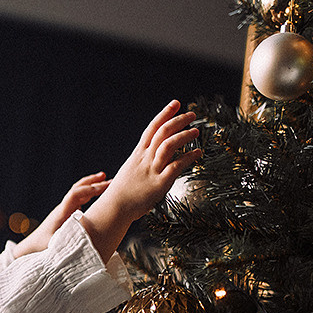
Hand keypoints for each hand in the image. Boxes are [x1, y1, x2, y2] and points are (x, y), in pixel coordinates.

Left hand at [13, 172, 109, 257]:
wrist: (29, 247)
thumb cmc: (41, 247)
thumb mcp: (55, 246)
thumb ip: (68, 242)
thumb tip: (86, 242)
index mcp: (60, 213)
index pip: (74, 195)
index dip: (89, 189)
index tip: (103, 188)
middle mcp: (62, 208)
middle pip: (77, 189)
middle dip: (93, 183)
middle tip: (110, 180)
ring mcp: (64, 210)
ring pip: (79, 193)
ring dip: (92, 186)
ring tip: (106, 180)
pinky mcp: (66, 214)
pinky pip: (79, 200)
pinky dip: (90, 194)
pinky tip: (99, 195)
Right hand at [82, 100, 202, 261]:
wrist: (114, 209)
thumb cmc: (122, 194)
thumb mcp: (130, 172)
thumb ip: (142, 163)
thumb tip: (151, 157)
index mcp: (138, 154)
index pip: (152, 128)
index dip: (164, 114)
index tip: (176, 103)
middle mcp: (145, 159)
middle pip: (162, 132)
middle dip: (178, 120)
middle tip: (191, 114)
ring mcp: (152, 170)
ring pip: (169, 145)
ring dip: (184, 135)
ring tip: (196, 130)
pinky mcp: (159, 184)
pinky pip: (176, 166)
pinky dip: (189, 157)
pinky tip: (198, 153)